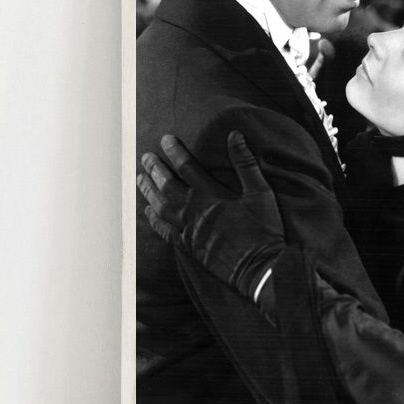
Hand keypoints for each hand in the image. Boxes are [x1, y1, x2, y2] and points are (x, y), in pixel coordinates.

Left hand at [138, 131, 285, 302]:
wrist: (258, 268)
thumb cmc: (263, 230)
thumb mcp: (260, 192)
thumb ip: (245, 163)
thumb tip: (235, 135)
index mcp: (210, 195)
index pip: (186, 167)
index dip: (174, 151)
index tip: (165, 139)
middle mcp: (193, 211)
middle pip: (166, 185)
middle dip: (155, 169)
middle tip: (145, 157)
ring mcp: (187, 230)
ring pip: (160, 206)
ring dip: (148, 191)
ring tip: (140, 179)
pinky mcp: (187, 246)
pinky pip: (163, 230)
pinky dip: (153, 220)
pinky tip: (148, 212)